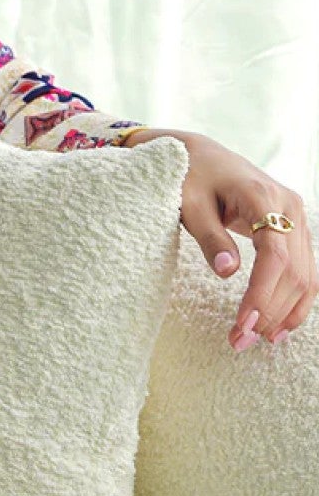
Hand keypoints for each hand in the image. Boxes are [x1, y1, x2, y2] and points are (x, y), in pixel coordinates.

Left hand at [124, 127, 316, 347]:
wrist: (199, 153)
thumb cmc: (188, 176)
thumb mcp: (188, 204)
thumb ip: (209, 237)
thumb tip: (227, 273)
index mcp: (262, 196)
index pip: (274, 255)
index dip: (262, 294)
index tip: (242, 324)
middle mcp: (289, 206)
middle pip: (294, 270)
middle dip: (270, 311)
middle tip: (240, 342)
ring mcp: (296, 216)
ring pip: (306, 273)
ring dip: (286, 311)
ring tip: (259, 341)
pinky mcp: (293, 227)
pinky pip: (304, 268)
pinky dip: (295, 299)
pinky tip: (280, 325)